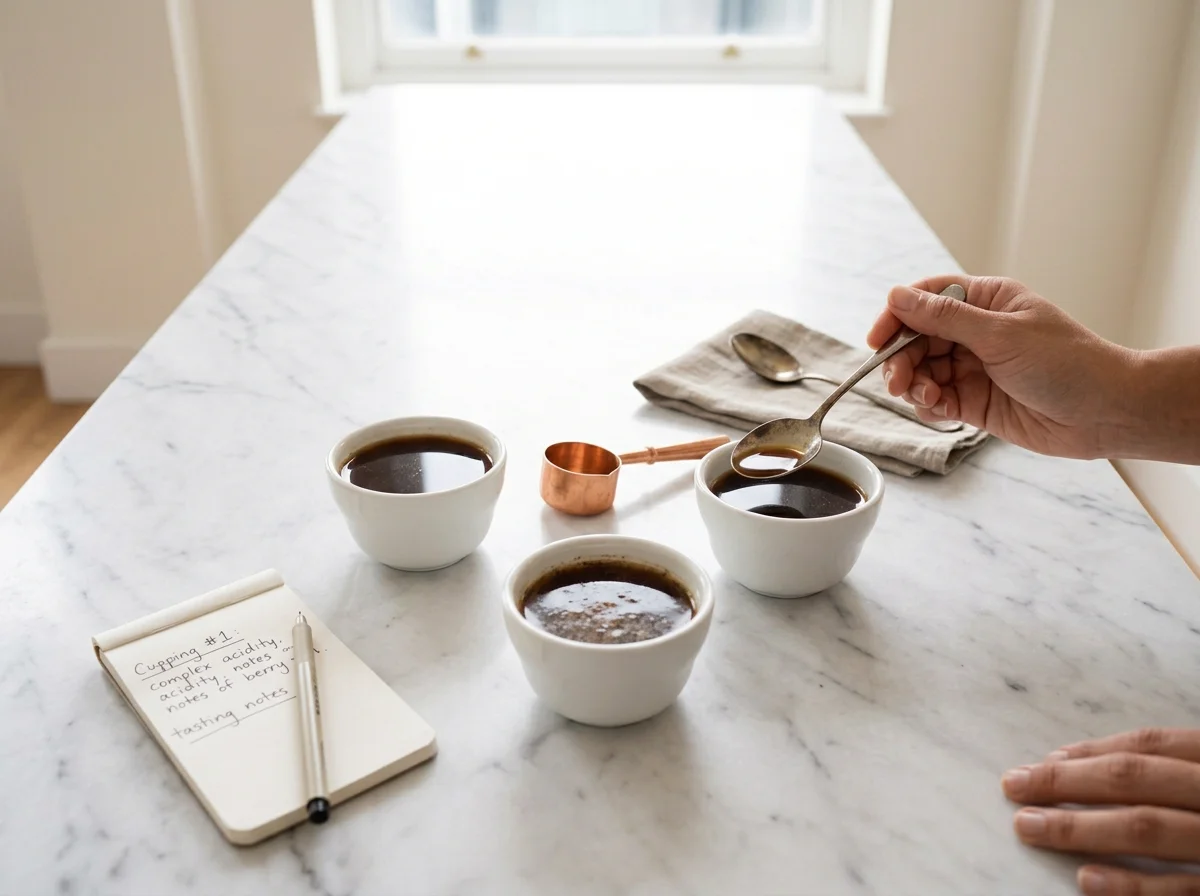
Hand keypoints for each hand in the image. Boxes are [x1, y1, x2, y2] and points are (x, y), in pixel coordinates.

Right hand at [866, 274, 1136, 458]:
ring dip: (913, 384)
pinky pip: (935, 399)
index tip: (877, 340)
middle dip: (902, 358)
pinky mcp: (975, 401)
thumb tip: (897, 296)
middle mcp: (977, 332)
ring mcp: (974, 368)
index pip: (927, 299)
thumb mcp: (1000, 334)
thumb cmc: (1067, 364)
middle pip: (917, 338)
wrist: (1106, 413)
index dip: (898, 316)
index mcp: (986, 302)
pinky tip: (940, 408)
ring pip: (921, 371)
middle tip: (897, 380)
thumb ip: (943, 318)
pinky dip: (928, 405)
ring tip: (927, 396)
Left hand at [1002, 728, 1199, 893]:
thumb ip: (1169, 771)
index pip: (1148, 746)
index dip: (1090, 752)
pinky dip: (1133, 884)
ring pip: (1148, 827)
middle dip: (1068, 781)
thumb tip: (1074, 763)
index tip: (1041, 761)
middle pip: (1135, 779)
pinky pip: (1182, 889)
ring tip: (1029, 827)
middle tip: (1014, 787)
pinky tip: (1086, 879)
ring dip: (1082, 827)